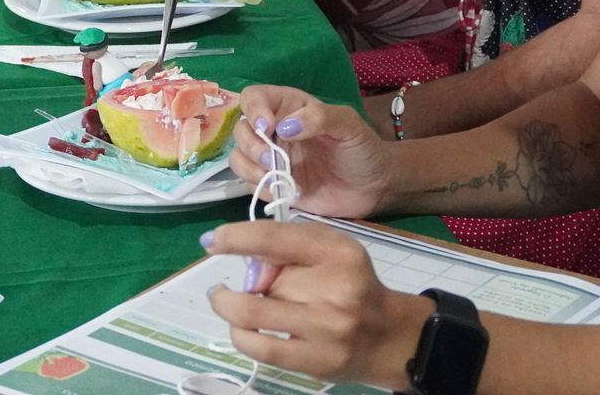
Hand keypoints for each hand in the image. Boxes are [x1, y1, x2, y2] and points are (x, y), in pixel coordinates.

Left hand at [203, 220, 430, 388]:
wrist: (387, 336)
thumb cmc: (349, 285)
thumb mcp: (329, 251)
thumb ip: (288, 247)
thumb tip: (243, 262)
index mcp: (339, 252)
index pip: (275, 239)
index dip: (236, 238)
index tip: (212, 241)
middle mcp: (338, 289)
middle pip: (265, 279)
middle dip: (252, 279)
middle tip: (257, 283)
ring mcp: (328, 329)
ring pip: (253, 312)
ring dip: (230, 305)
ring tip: (224, 299)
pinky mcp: (318, 361)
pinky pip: (260, 348)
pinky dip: (240, 335)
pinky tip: (239, 328)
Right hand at [229, 86, 398, 218]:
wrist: (374, 188)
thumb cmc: (362, 149)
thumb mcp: (348, 125)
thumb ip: (319, 118)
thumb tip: (284, 127)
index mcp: (289, 108)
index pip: (254, 97)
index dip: (253, 109)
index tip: (267, 126)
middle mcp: (274, 131)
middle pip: (240, 129)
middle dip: (251, 144)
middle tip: (272, 159)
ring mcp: (271, 160)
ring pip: (238, 157)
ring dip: (249, 167)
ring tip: (276, 177)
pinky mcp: (272, 186)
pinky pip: (248, 184)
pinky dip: (259, 186)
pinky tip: (283, 190)